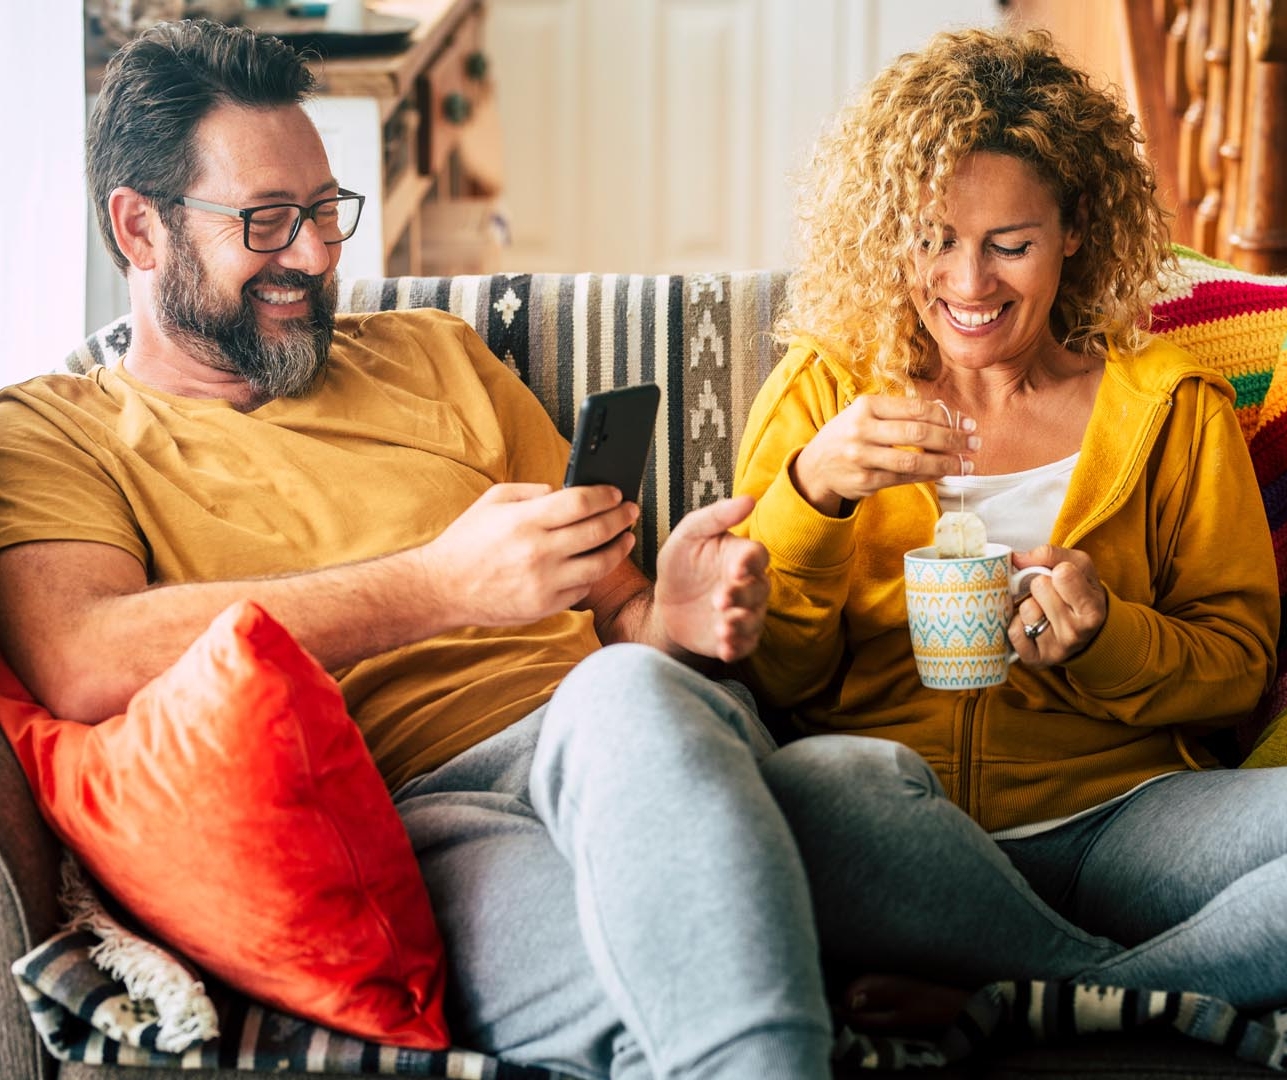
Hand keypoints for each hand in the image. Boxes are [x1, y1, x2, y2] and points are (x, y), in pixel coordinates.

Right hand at [418, 483, 638, 628]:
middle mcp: (538, 552)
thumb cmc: (467, 541)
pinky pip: (583, 588)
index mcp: (525, 521)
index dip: (605, 496)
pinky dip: (594, 574)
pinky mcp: (545, 606)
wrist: (443, 588)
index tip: (616, 493)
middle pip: (597, 532)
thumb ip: (533, 492)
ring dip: (618, 549)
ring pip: (599, 564)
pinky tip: (597, 562)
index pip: (580, 503)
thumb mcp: (494, 501)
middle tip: (630, 511)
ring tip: (626, 538)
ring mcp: (544, 583)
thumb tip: (567, 492)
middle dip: (621, 518)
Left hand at [654, 495, 769, 661]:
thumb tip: (749, 499)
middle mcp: (749, 585)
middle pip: (758, 589)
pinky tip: (725, 647)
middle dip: (741, 595)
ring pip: (754, 618)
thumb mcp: (689, 535)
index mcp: (740, 556)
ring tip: (723, 627)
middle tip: (719, 600)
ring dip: (741, 623)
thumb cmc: (682, 563)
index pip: (757, 556)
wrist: (666, 603)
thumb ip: (715, 516)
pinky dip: (737, 647)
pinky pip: (744, 644)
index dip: (750, 562)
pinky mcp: (735, 637)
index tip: (736, 567)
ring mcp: (745, 612)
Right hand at [791, 395, 978, 514]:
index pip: (916, 409)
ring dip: (945, 463)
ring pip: (913, 461)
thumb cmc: (849, 435)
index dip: (947, 416)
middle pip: (917, 434)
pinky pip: (904, 478)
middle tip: (974, 443)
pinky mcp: (864, 481)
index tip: (968, 424)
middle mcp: (861, 430)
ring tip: (966, 464)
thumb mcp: (866, 415)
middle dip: (952, 439)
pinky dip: (928, 476)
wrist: (816, 466)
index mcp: (866, 406)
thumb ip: (900, 414)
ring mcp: (861, 457)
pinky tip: (943, 473)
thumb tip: (948, 419)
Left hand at [1007, 545, 1107, 666]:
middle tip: (1052, 595)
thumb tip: (1016, 557)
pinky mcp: (1035, 659)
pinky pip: (1013, 631)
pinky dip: (1018, 624)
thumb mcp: (1079, 567)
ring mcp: (1056, 649)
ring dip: (1029, 605)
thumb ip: (1050, 554)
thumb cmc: (1081, 593)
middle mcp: (1077, 633)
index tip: (1063, 577)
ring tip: (1043, 610)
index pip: (1062, 574)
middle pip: (1039, 587)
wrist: (1088, 632)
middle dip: (1042, 585)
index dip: (1058, 570)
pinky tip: (1032, 625)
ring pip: (1026, 609)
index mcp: (1092, 609)